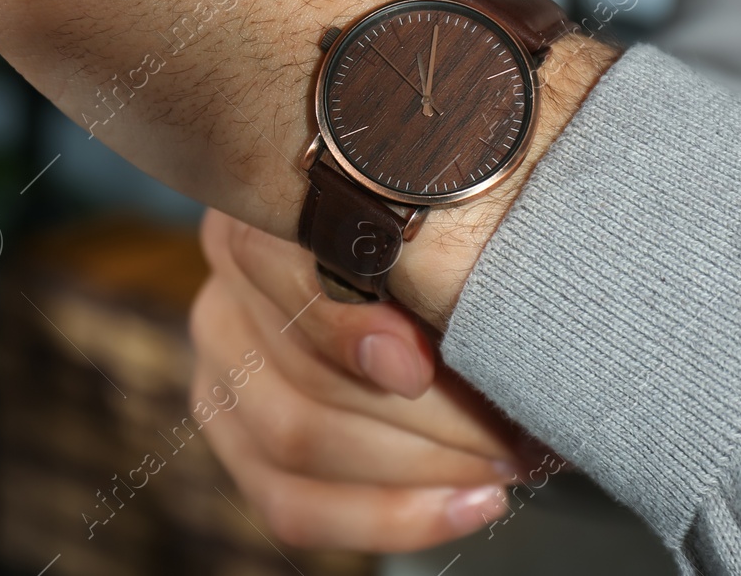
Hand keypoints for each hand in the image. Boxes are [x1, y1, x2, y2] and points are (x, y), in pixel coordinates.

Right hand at [191, 208, 521, 549]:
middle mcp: (223, 296)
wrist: (438, 278)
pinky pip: (294, 506)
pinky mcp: (241, 446)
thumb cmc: (449, 241)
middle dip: (428, 418)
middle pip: (301, 376)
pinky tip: (465, 504)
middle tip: (516, 430)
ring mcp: (224, 377)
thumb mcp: (442, 227)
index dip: (342, 324)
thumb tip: (404, 365)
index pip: (271, 269)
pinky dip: (387, 517)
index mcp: (256, 223)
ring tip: (507, 463)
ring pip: (296, 444)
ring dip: (419, 470)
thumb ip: (425, 260)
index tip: (419, 367)